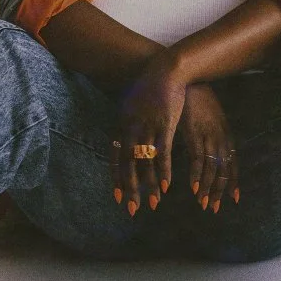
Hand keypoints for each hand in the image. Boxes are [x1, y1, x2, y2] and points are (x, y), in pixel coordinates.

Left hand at [112, 58, 188, 214]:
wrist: (164, 70)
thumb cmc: (148, 87)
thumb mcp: (131, 105)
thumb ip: (127, 123)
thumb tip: (121, 137)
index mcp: (122, 126)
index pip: (115, 158)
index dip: (116, 179)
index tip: (118, 198)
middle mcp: (131, 130)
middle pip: (128, 166)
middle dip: (130, 189)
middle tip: (132, 210)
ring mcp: (147, 129)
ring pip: (144, 164)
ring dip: (148, 186)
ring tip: (152, 204)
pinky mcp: (165, 126)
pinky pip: (162, 154)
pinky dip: (163, 171)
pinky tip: (165, 186)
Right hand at [175, 84, 238, 212]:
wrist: (188, 80)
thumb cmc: (197, 99)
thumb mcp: (209, 118)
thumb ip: (211, 133)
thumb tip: (209, 147)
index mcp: (225, 135)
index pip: (233, 163)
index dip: (233, 181)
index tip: (234, 199)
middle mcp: (220, 138)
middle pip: (224, 170)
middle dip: (220, 191)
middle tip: (215, 208)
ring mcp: (208, 136)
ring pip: (212, 168)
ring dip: (207, 188)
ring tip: (203, 203)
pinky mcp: (193, 133)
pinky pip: (197, 159)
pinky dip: (196, 175)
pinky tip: (193, 188)